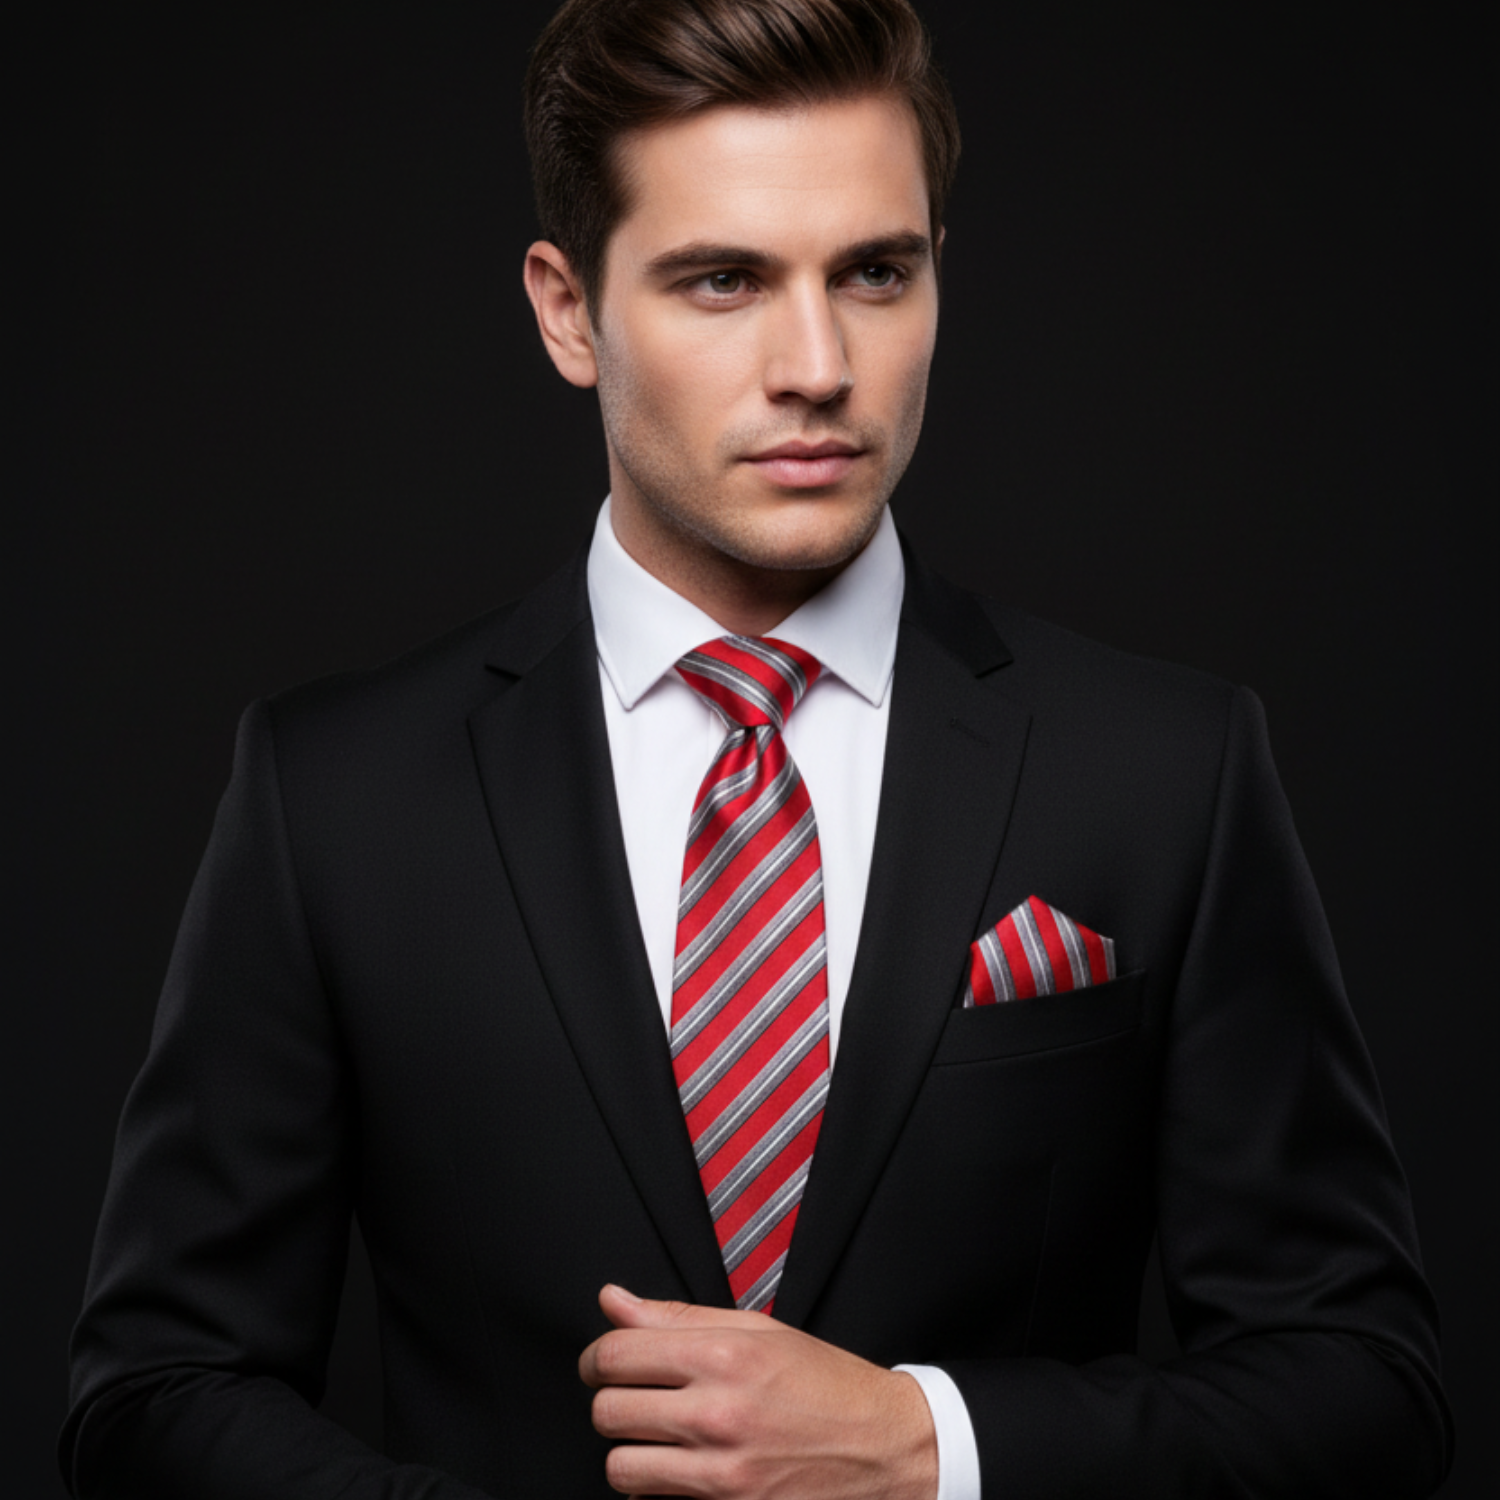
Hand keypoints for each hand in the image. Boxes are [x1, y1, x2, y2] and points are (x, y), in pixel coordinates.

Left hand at [579, 1283, 938, 1498]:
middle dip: (611, 1402)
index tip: (602, 1362)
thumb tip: (612, 1300)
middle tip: (632, 1397)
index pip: (616, 1354)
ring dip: (629, 1451)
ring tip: (656, 1437)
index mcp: (723, 1358)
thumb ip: (676, 1317)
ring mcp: (722, 1476)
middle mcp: (717, 1416)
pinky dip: (657, 1490)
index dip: (596, 1357)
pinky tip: (682, 1469)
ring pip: (621, 1468)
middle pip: (608, 1412)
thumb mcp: (758, 1331)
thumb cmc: (824, 1385)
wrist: (884, 1449)